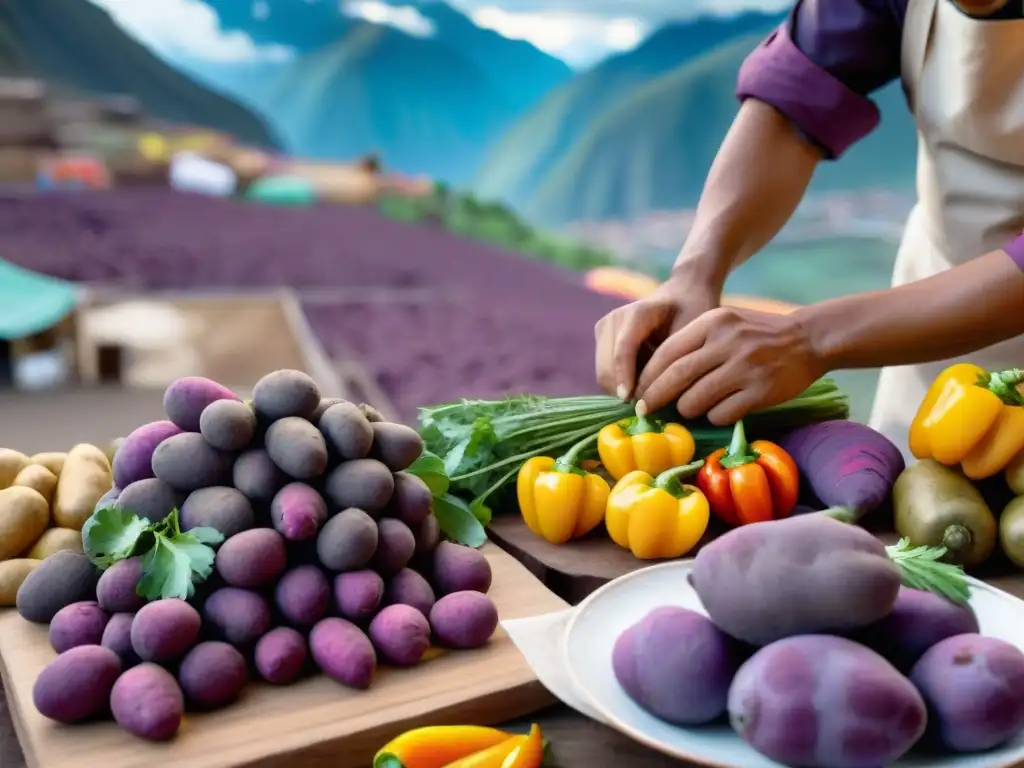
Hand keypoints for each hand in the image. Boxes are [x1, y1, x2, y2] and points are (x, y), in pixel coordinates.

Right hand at [594, 275, 718, 400]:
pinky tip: (642, 383)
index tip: (630, 401)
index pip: (623, 349)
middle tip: (647, 406)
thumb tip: (662, 398)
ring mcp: (604, 327)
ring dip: (622, 388)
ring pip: (603, 373)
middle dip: (622, 390)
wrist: (683, 296)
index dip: (624, 376)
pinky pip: (605, 371)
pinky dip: (620, 383)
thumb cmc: (694, 316)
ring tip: (649, 392)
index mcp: (639, 312)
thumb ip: (674, 363)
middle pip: (607, 365)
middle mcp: (615, 317)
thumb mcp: (692, 337)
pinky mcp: (601, 337)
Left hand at [633, 306, 825, 424]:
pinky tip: (716, 412)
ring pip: (696, 399)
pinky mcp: (760, 391)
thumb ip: (694, 341)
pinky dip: (712, 417)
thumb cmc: (757, 334)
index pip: (668, 352)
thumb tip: (654, 375)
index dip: (648, 376)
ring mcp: (745, 367)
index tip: (637, 392)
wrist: (809, 339)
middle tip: (644, 411)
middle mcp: (727, 342)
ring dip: (685, 409)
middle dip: (654, 397)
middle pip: (676, 376)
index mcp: (713, 321)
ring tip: (687, 409)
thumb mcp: (724, 323)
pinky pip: (722, 413)